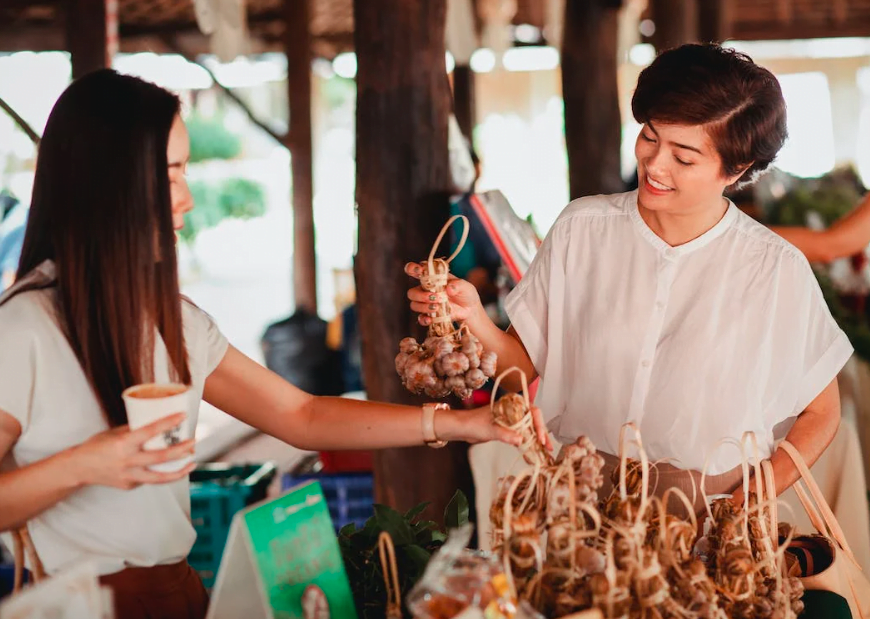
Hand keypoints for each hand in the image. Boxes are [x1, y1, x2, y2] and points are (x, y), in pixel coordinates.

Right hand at [69, 413, 195, 489]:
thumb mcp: (114, 432)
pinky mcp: (129, 485)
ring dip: (179, 471)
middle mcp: (127, 461)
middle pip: (161, 457)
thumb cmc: (96, 446)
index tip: (183, 416)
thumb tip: (156, 424)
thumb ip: (135, 430)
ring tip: (191, 464)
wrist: (78, 468)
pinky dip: (158, 473)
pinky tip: (166, 468)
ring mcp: (128, 476)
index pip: (150, 431)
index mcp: (123, 443)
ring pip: (159, 477)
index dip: (168, 423)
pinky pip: (148, 479)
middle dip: (181, 450)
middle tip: (193, 443)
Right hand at [405, 263, 482, 326]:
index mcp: (432, 278)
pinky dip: (424, 319)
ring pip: (414, 305)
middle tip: (436, 297)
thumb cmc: (466, 293)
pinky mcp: (430, 315)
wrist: (470, 309)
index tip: (418, 271)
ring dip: (424, 307)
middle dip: (421, 295)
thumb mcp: (465, 286)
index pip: (417, 270)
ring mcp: (426, 303)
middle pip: (412, 292)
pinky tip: (430, 320)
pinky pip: (421, 318)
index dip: (413, 268)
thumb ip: (458, 285)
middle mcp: (426, 290)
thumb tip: (449, 288)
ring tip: (437, 307)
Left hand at [439, 406, 552, 451]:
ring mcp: (512, 420)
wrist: (462, 428)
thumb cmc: (473, 423)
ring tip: (545, 450)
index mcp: (511, 404)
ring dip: (538, 438)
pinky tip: (534, 450)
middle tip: (547, 447)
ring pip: (530, 428)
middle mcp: (514, 410)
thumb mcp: (490, 429)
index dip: (539, 424)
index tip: (540, 437)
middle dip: (542, 433)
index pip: (532, 411)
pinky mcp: (509, 429)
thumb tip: (520, 440)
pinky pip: (523, 434)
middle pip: (534, 420)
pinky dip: (529, 442)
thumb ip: (505, 434)